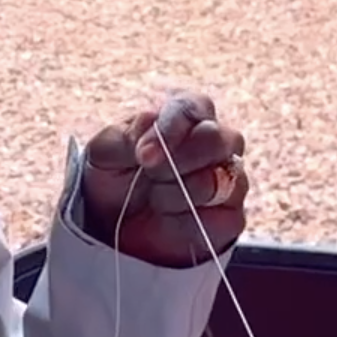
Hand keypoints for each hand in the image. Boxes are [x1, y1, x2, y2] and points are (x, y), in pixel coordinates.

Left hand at [80, 91, 247, 267]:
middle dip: (177, 162)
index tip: (143, 155)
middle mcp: (215, 144)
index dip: (170, 130)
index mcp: (185, 118)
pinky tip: (169, 221)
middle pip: (218, 140)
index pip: (193, 107)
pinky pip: (223, 218)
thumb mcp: (104, 154)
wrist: (114, 230)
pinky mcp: (231, 218)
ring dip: (177, 194)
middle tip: (149, 176)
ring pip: (220, 181)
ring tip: (155, 199)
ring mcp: (229, 180)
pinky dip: (187, 223)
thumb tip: (151, 120)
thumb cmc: (114, 180)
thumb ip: (125, 135)